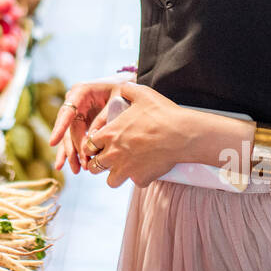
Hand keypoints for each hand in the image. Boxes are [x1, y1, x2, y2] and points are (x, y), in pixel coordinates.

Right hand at [49, 73, 134, 173]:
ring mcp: (76, 113)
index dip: (60, 127)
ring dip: (72, 154)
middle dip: (73, 148)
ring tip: (77, 170)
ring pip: (69, 136)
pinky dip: (73, 152)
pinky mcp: (80, 123)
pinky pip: (74, 139)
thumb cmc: (122, 90)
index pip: (67, 111)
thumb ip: (105, 117)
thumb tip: (94, 138)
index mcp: (80, 91)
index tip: (53, 142)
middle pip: (69, 128)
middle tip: (80, 164)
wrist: (125, 86)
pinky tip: (68, 165)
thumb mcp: (117, 99)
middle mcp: (74, 102)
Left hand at [81, 82, 200, 188]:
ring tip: (125, 169)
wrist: (181, 134)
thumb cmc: (162, 113)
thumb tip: (123, 87)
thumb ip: (128, 90)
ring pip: (111, 181)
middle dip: (100, 164)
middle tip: (109, 160)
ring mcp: (126, 169)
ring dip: (116, 175)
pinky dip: (140, 178)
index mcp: (109, 134)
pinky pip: (136, 182)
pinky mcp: (140, 178)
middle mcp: (113, 153)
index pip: (89, 145)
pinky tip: (147, 170)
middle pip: (95, 167)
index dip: (93, 146)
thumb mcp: (142, 94)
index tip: (100, 146)